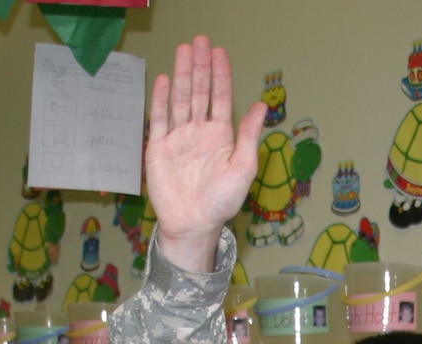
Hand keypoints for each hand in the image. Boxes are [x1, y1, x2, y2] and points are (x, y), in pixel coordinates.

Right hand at [145, 38, 266, 273]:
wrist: (194, 224)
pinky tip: (166, 80)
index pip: (220, 98)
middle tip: (200, 41)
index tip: (220, 52)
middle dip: (201, 67)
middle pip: (200, 92)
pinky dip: (162, 99)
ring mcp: (178, 138)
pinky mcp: (159, 148)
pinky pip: (160, 119)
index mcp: (221, 136)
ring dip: (183, 75)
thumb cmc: (221, 202)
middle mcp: (199, 132)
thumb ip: (249, 136)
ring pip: (181, 100)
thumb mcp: (243, 168)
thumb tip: (261, 106)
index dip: (221, 75)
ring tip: (184, 51)